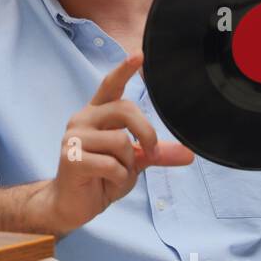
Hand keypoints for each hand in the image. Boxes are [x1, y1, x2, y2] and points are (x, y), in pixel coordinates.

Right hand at [41, 51, 194, 233]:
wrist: (72, 205)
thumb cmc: (100, 178)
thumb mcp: (132, 163)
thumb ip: (156, 153)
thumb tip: (189, 154)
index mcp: (96, 114)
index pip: (110, 86)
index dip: (124, 70)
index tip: (139, 55)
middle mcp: (82, 119)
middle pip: (125, 110)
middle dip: (146, 133)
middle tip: (151, 152)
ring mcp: (74, 137)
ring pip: (121, 141)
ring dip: (128, 165)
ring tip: (116, 175)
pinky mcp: (71, 157)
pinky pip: (112, 164)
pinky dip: (118, 179)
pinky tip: (107, 183)